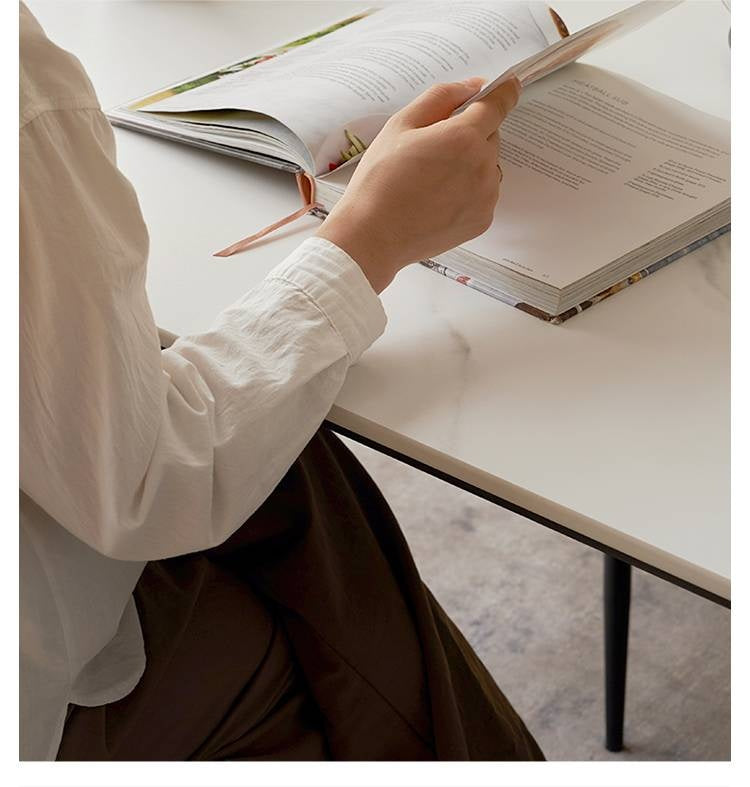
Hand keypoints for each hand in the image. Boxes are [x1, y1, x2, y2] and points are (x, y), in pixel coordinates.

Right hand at [316, 76, 520, 292]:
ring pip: (488, 166)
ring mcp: (486, 197)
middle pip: (490, 136)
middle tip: (434, 150)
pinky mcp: (482, 220)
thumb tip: (474, 86)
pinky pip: (484, 194)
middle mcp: (483, 166)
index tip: (509, 86)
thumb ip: (441, 97)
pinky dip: (468, 191)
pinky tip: (438, 199)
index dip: (504, 92)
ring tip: (433, 180)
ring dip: (471, 164)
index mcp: (464, 137)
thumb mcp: (401, 125)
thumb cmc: (380, 180)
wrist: (374, 236)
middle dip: (470, 134)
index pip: (498, 104)